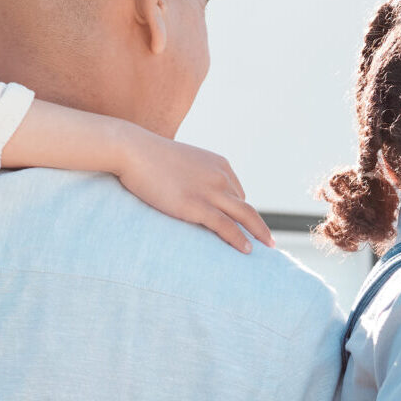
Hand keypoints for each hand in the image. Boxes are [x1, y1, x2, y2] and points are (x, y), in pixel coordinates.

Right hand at [115, 129, 274, 251]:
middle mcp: (220, 176)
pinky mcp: (196, 205)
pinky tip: (247, 250)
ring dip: (257, 233)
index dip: (239, 212)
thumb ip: (192, 177)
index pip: (236, 193)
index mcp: (219, 165)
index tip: (241, 227)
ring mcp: (209, 191)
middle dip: (258, 224)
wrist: (132, 150)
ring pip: (244, 216)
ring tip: (267, 247)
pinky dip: (239, 239)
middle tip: (268, 240)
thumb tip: (188, 192)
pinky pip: (225, 226)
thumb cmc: (148, 158)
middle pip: (245, 205)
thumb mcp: (180, 164)